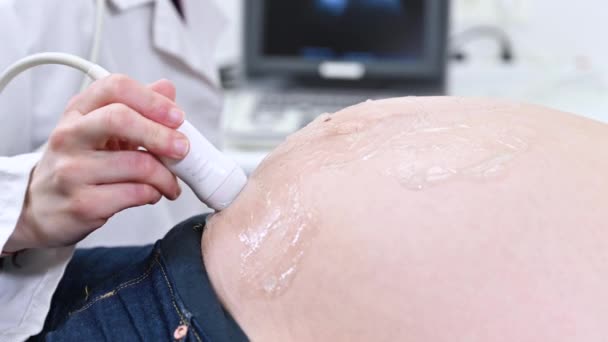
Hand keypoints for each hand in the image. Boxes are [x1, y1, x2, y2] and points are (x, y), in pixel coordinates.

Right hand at [4, 75, 188, 251]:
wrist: (39, 207)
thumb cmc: (78, 164)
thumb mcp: (100, 129)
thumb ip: (136, 108)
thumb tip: (167, 88)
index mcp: (78, 110)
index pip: (115, 87)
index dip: (152, 100)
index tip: (177, 116)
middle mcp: (69, 136)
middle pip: (121, 119)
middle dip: (162, 135)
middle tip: (183, 149)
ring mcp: (72, 170)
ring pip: (137, 165)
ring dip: (166, 176)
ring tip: (170, 182)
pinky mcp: (82, 203)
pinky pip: (134, 194)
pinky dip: (154, 194)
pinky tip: (152, 193)